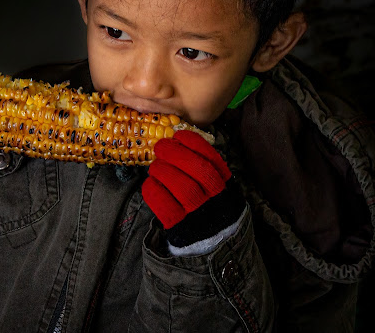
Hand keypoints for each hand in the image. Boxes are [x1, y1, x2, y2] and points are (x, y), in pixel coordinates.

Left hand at [142, 130, 243, 245]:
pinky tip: (151, 183)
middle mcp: (214, 198)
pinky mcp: (178, 224)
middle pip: (197, 171)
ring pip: (182, 186)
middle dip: (175, 153)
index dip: (194, 143)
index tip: (179, 135)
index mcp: (223, 183)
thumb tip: (177, 140)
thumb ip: (203, 164)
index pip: (212, 159)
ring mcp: (197, 212)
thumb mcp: (215, 184)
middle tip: (161, 147)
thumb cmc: (206, 203)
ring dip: (163, 170)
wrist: (208, 239)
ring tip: (155, 166)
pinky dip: (153, 189)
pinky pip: (163, 204)